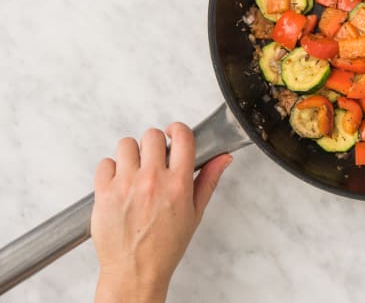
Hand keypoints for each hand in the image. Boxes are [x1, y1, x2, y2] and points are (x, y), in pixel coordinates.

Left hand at [91, 123, 232, 302]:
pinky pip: (105, 163)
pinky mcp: (103, 192)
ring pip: (126, 144)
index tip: (173, 133)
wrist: (135, 272)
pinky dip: (111, 170)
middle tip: (154, 159)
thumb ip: (209, 180)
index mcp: (178, 184)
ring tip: (135, 171)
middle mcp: (152, 181)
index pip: (182, 137)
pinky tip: (119, 183)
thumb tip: (223, 158)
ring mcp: (126, 185)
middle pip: (151, 135)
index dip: (178, 129)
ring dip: (131, 154)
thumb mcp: (195, 213)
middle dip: (154, 144)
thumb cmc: (165, 247)